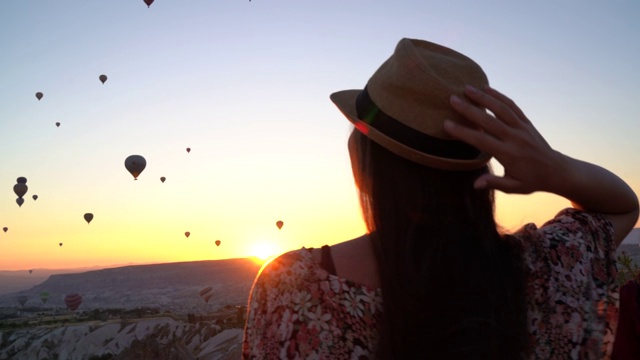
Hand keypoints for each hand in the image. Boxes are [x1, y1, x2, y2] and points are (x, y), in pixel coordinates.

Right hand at [444, 85, 563, 193]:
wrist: (556, 170)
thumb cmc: (531, 180)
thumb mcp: (514, 187)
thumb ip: (494, 183)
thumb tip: (475, 184)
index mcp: (509, 155)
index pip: (482, 141)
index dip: (464, 132)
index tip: (447, 124)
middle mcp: (515, 138)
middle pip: (489, 121)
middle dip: (470, 109)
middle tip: (453, 99)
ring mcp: (522, 128)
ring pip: (501, 109)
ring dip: (484, 97)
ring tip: (467, 88)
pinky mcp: (526, 122)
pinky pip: (512, 106)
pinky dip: (499, 96)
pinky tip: (487, 88)